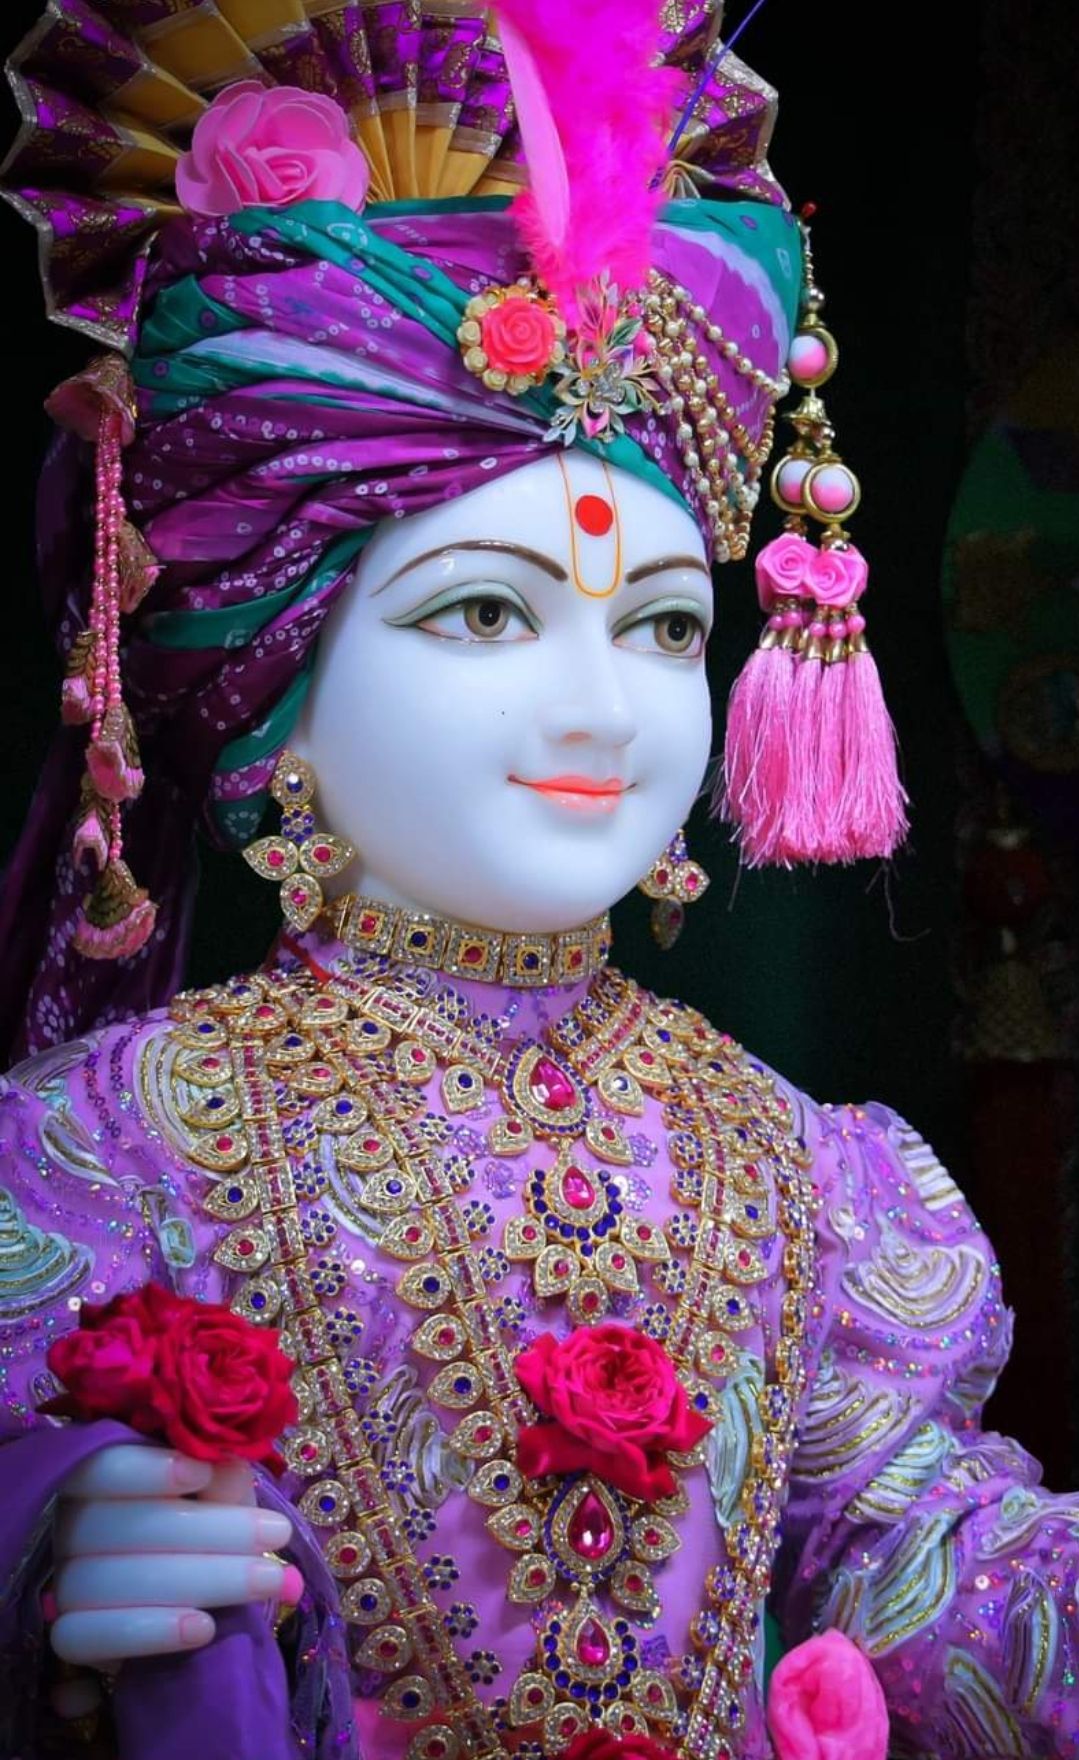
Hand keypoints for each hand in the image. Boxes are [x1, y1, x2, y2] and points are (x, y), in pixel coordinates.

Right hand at [48, 1444, 297, 1667]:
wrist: (196, 1601)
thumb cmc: (208, 1528)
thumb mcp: (221, 1496)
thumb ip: (222, 1476)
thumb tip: (232, 1460)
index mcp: (102, 1473)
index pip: (99, 1465)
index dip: (144, 1470)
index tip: (203, 1474)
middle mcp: (71, 1521)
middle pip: (119, 1525)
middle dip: (207, 1530)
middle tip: (278, 1533)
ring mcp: (65, 1579)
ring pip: (110, 1580)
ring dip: (198, 1579)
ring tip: (267, 1580)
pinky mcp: (68, 1633)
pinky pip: (85, 1636)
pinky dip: (149, 1632)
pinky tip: (203, 1628)